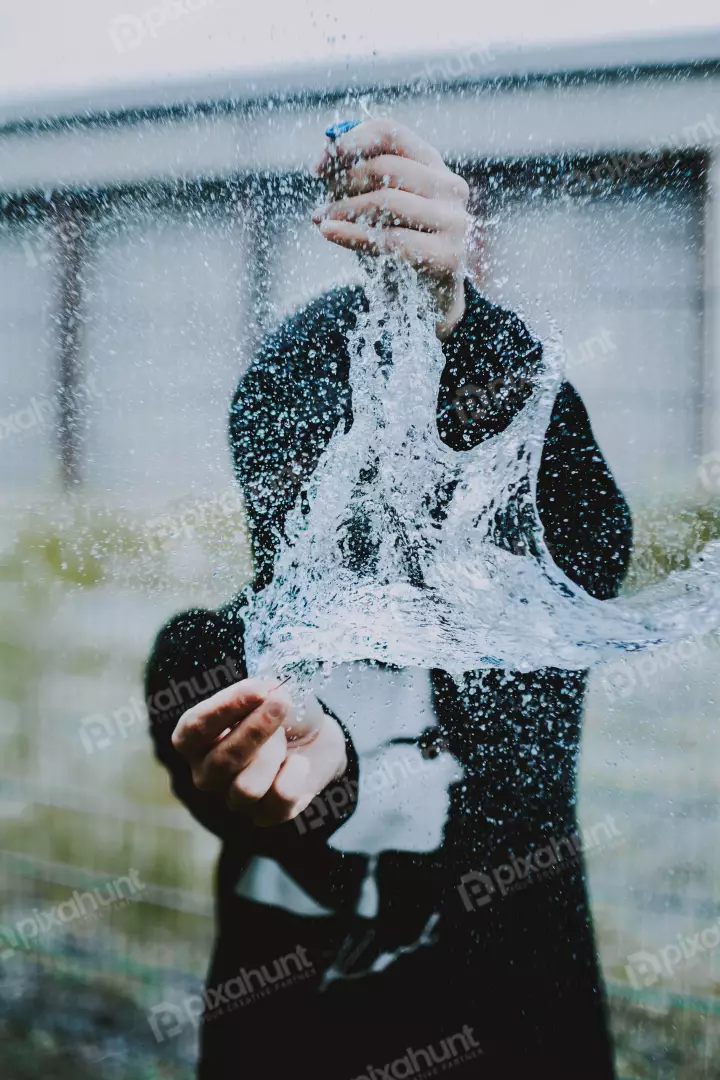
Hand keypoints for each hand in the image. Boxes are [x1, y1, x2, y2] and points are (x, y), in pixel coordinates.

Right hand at [172, 677, 347, 826]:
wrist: (316, 736)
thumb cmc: (279, 711)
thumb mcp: (269, 694)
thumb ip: (260, 694)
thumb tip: (265, 692)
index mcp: (195, 740)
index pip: (194, 728)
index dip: (226, 708)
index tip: (259, 689)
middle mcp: (207, 773)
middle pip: (222, 761)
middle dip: (257, 729)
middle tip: (282, 702)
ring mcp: (233, 798)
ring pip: (246, 789)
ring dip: (274, 755)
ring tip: (286, 738)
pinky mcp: (265, 815)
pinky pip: (277, 804)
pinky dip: (294, 777)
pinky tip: (300, 761)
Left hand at [312, 118, 468, 338]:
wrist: (428, 301)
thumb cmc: (399, 246)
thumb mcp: (376, 208)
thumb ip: (355, 181)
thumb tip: (324, 157)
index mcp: (431, 164)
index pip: (390, 133)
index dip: (351, 142)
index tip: (320, 164)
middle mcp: (449, 186)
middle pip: (386, 167)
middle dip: (344, 182)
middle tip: (322, 202)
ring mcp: (454, 220)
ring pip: (388, 201)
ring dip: (345, 209)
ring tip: (323, 219)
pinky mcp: (448, 255)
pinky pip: (391, 240)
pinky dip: (353, 235)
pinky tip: (329, 232)